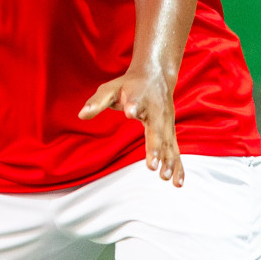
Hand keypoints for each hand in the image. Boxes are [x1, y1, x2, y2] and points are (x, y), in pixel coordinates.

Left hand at [78, 68, 184, 185]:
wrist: (156, 76)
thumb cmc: (129, 85)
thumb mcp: (110, 89)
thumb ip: (97, 102)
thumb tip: (82, 115)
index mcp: (139, 98)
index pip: (135, 103)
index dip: (133, 107)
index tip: (129, 111)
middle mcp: (156, 111)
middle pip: (156, 130)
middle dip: (155, 148)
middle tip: (151, 165)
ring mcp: (166, 123)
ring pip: (169, 143)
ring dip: (168, 161)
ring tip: (163, 177)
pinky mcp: (171, 132)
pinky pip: (175, 150)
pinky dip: (178, 166)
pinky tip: (178, 183)